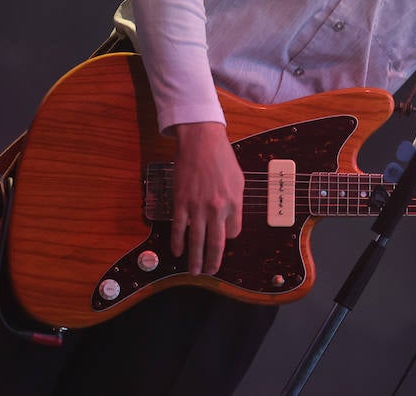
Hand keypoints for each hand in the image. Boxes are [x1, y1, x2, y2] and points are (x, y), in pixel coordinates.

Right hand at [170, 121, 243, 274]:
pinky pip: (178, 228)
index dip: (228, 238)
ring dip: (195, 259)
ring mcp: (197, 206)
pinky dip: (178, 242)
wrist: (201, 142)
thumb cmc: (222, 158)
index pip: (233, 232)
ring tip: (194, 271)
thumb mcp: (238, 180)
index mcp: (233, 201)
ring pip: (196, 240)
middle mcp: (217, 207)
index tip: (223, 239)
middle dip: (213, 261)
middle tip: (210, 272)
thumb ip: (234, 202)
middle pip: (216, 243)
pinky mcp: (181, 202)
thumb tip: (229, 222)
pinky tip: (178, 252)